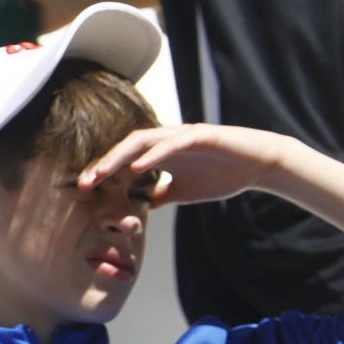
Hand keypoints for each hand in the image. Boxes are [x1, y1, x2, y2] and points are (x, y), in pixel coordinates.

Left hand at [80, 124, 289, 207]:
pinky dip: (152, 155)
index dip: (103, 173)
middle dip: (103, 164)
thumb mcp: (182, 192)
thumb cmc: (221, 175)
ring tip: (101, 172)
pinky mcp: (200, 135)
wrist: (259, 165)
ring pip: (142, 141)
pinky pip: (171, 143)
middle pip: (125, 148)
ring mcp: (181, 136)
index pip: (124, 161)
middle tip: (83, 182)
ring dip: (119, 156)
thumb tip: (136, 208)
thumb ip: (158, 195)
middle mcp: (166, 141)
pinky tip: (136, 167)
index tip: (83, 190)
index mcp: (159, 154)